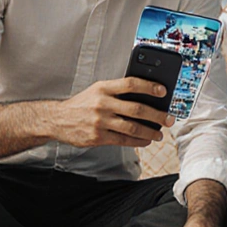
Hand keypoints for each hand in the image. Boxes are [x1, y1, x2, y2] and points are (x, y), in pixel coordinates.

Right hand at [46, 77, 173, 147]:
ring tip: (159, 134)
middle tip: (169, 119)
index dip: (149, 87)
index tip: (164, 91)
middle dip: (157, 115)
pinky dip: (138, 141)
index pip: (131, 84)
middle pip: (137, 108)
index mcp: (103, 88)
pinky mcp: (98, 137)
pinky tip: (146, 141)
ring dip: (150, 132)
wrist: (58, 119)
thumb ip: (117, 91)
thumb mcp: (97, 90)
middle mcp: (102, 103)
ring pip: (133, 127)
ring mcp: (100, 121)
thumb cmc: (82, 104)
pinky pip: (124, 140)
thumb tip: (145, 97)